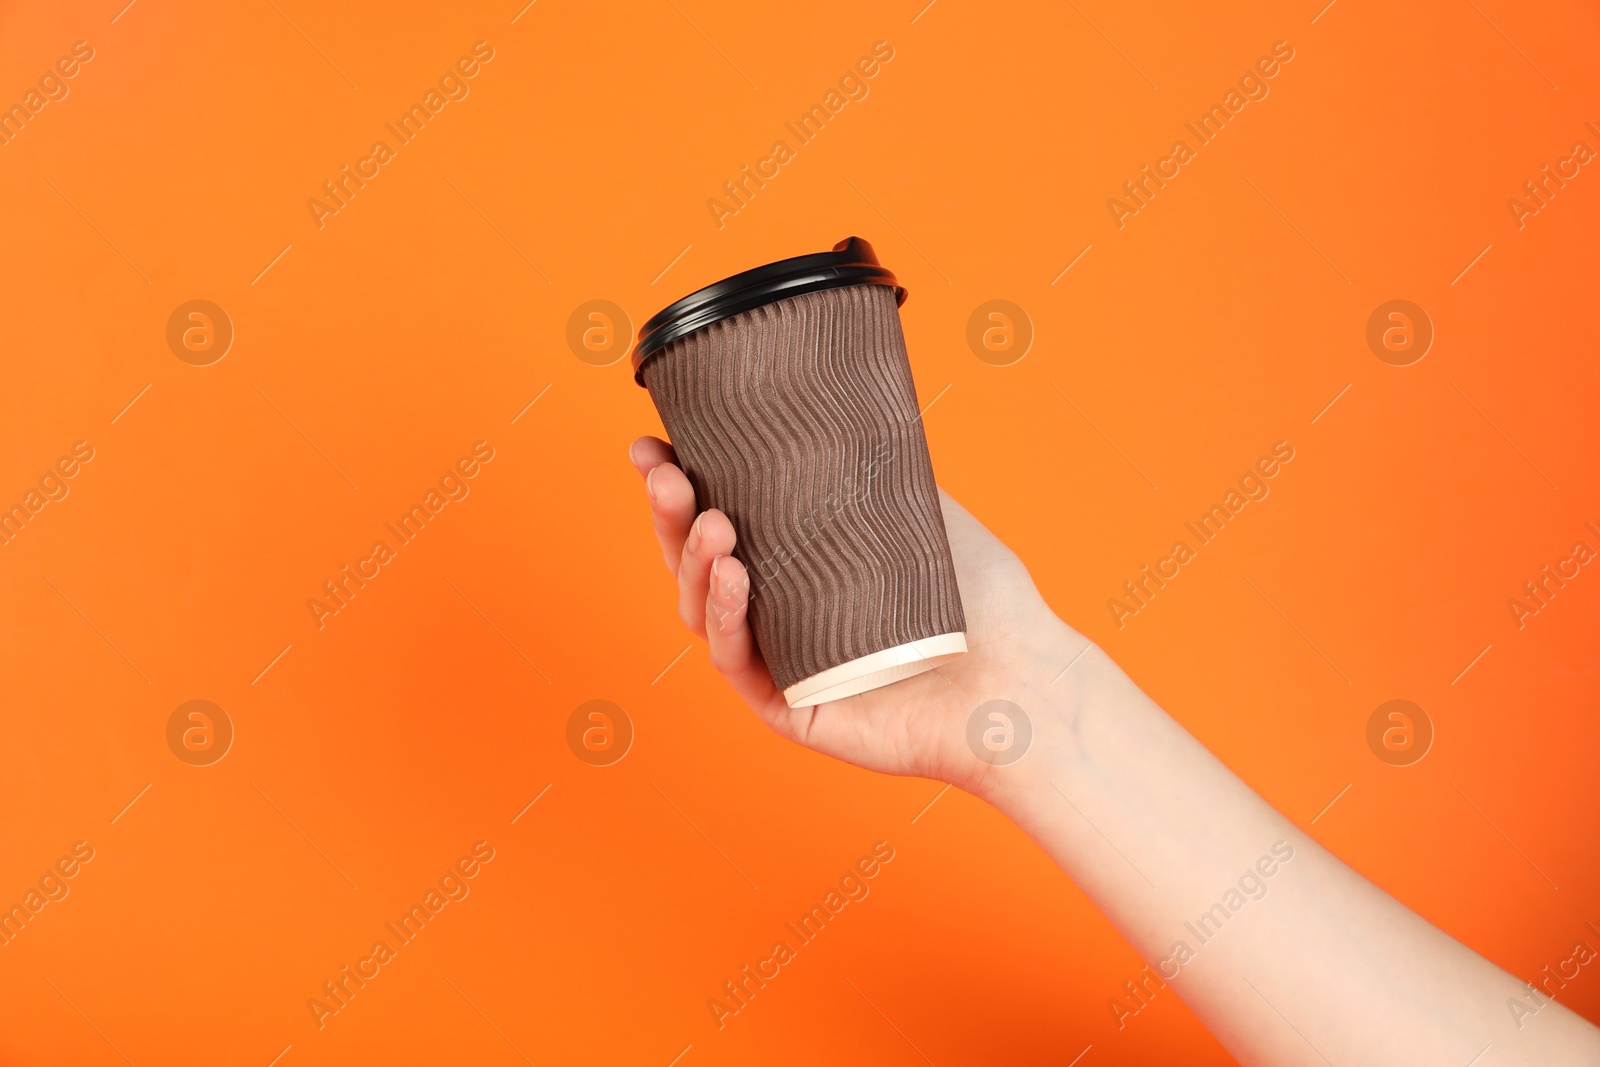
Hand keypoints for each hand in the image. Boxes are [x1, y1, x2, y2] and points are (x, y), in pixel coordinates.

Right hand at [629, 435, 1083, 795]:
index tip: (652, 443)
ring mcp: (780, 660)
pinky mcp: (789, 707)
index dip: (679, 484)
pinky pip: (737, 663)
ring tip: (715, 524)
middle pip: (696, 561)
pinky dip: (725, 619)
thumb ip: (875, 468)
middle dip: (671, 514)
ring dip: (695, 562)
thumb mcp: (924, 511)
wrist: (1023, 678)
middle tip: (666, 475)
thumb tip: (833, 400)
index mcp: (800, 564)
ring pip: (704, 610)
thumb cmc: (983, 602)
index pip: (722, 517)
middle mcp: (780, 611)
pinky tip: (731, 578)